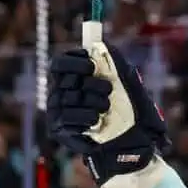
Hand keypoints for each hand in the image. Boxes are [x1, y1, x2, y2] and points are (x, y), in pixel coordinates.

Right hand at [47, 43, 168, 183]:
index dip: (73, 62)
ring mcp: (57, 112)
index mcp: (71, 79)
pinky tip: (96, 120)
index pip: (59, 63)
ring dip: (92, 101)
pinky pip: (67, 118)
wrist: (130, 143)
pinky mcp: (58, 130)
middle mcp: (59, 94)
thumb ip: (117, 63)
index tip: (92, 65)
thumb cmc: (128, 110)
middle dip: (92, 84)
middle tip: (107, 91)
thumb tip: (104, 44)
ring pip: (68, 99)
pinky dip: (84, 117)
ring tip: (105, 107)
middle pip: (67, 81)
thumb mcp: (127, 83)